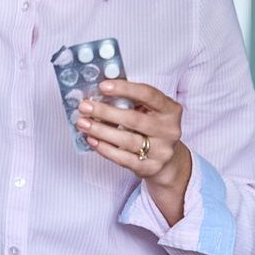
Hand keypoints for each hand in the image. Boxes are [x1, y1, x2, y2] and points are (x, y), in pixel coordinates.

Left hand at [76, 79, 192, 222]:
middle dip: (105, 112)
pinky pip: (123, 158)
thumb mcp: (150, 111)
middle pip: (134, 119)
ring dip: (101, 131)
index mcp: (171, 110)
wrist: (168, 161)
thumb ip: (132, 101)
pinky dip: (105, 148)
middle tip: (85, 106)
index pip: (148, 95)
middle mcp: (169, 130)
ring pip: (127, 140)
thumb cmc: (153, 129)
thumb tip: (100, 93)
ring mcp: (161, 151)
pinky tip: (92, 140)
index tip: (102, 86)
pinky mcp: (150, 168)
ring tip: (83, 123)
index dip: (125, 89)